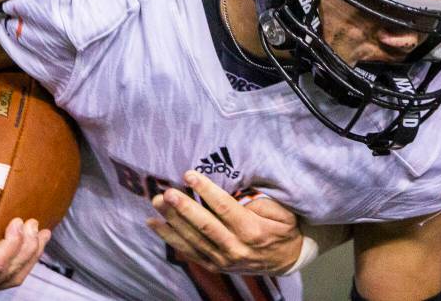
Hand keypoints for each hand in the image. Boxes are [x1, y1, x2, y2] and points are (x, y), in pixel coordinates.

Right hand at [0, 192, 49, 297]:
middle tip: (34, 223)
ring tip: (43, 233)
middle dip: (28, 249)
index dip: (12, 245)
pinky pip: (8, 274)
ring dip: (31, 255)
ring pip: (13, 277)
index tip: (19, 221)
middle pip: (10, 273)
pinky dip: (23, 258)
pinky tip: (31, 241)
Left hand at [147, 171, 302, 275]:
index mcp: (252, 230)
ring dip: (172, 221)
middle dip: (183, 208)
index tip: (190, 175)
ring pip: (193, 240)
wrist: (286, 260)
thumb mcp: (282, 212)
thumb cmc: (283, 229)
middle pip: (204, 226)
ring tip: (157, 203)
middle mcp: (235, 247)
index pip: (224, 208)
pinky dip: (170, 238)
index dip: (206, 191)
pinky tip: (155, 224)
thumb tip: (235, 190)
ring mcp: (223, 259)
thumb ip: (260, 202)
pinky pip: (189, 251)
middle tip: (167, 192)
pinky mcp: (214, 265)